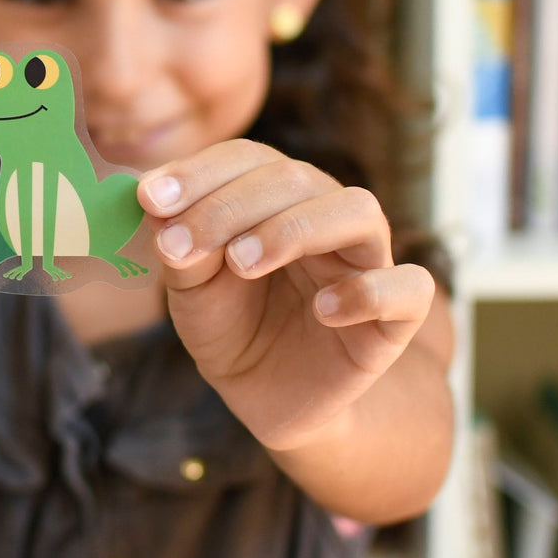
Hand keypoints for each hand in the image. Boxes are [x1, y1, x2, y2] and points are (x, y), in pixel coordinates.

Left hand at [137, 140, 435, 452]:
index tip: (149, 198)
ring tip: (242, 264)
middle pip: (296, 178)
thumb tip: (150, 199)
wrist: (265, 398)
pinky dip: (368, 292)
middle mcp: (325, 216)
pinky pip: (408, 288)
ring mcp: (365, 262)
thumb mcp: (191, 289)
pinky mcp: (395, 318)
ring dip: (294, 228)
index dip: (199, 171)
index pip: (247, 159)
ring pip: (358, 211)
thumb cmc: (230, 328)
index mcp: (276, 197)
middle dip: (230, 205)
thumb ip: (180, 246)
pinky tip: (322, 312)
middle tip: (184, 244)